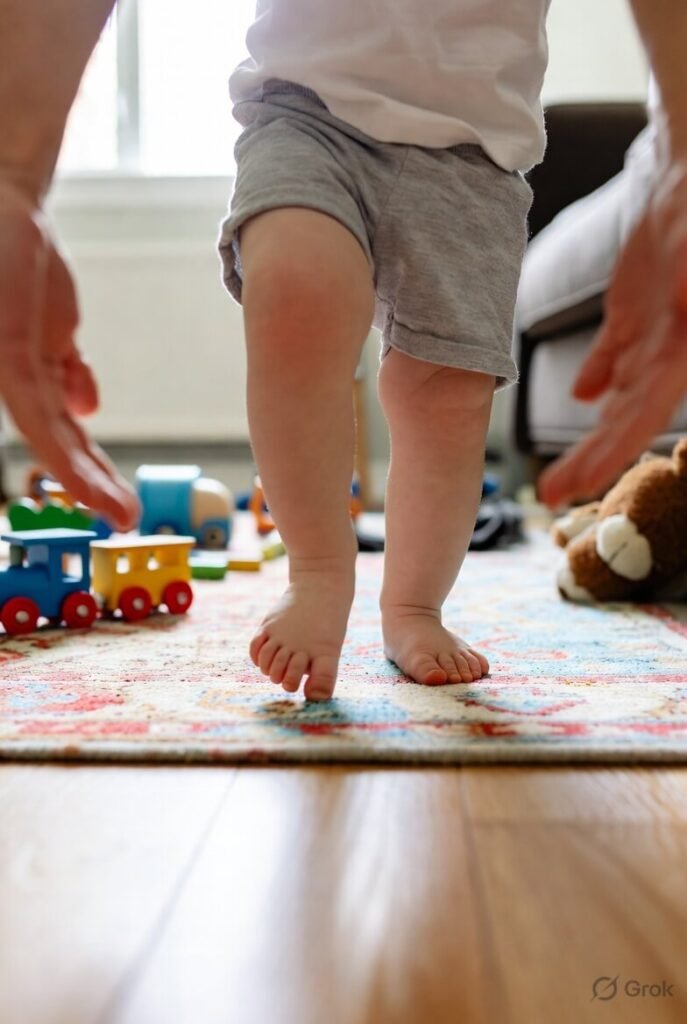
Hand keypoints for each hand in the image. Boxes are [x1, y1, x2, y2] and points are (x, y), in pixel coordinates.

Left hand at [0, 178, 138, 529]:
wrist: (3, 206)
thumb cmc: (22, 260)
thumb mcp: (55, 327)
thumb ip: (68, 371)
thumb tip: (88, 410)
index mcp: (28, 381)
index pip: (61, 436)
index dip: (87, 471)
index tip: (116, 498)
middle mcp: (13, 385)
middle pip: (57, 446)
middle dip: (93, 486)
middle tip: (127, 519)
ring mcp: (6, 374)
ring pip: (50, 442)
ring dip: (88, 483)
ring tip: (122, 513)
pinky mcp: (5, 360)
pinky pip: (38, 419)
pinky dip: (67, 457)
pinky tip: (90, 485)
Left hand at [538, 161, 686, 508]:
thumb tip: (682, 299)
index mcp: (681, 350)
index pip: (642, 413)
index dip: (611, 451)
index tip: (578, 484)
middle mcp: (667, 355)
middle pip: (624, 419)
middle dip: (590, 460)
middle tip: (552, 495)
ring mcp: (651, 340)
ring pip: (615, 400)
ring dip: (588, 439)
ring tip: (554, 479)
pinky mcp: (635, 318)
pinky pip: (611, 359)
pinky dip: (596, 379)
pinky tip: (584, 397)